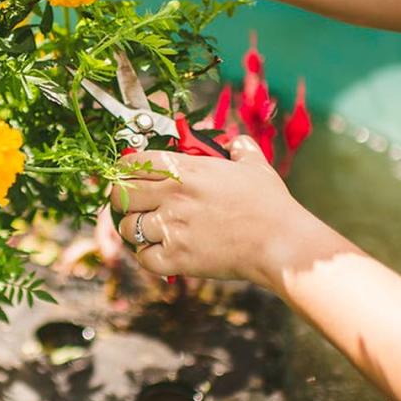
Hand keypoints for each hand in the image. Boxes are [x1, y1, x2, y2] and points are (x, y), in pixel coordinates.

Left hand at [109, 136, 314, 289]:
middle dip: (120, 201)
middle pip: (121, 195)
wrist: (279, 241)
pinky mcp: (178, 258)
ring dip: (134, 230)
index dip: (122, 170)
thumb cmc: (269, 203)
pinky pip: (143, 258)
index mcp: (185, 168)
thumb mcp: (255, 165)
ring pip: (127, 228)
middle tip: (131, 206)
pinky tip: (158, 253)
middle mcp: (173, 195)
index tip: (124, 176)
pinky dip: (146, 257)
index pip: (132, 163)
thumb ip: (241, 149)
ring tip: (147, 231)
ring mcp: (173, 227)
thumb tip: (238, 143)